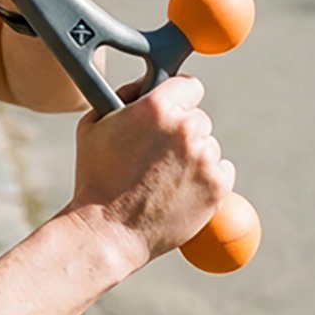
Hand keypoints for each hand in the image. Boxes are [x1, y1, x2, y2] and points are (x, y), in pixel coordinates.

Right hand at [66, 75, 235, 274]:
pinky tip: (178, 188)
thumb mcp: (93, 125)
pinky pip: (222, 170)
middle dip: (180, 131)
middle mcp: (186, 129)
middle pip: (198, 118)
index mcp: (157, 108)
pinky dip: (206, 177)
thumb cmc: (95, 177)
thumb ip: (122, 96)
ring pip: (208, 146)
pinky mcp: (218, 187)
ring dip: (193, 156)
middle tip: (156, 153)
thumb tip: (144, 85)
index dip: (178, 97)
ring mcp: (205, 159)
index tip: (171, 109)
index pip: (188, 85)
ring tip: (162, 177)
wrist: (108, 229)